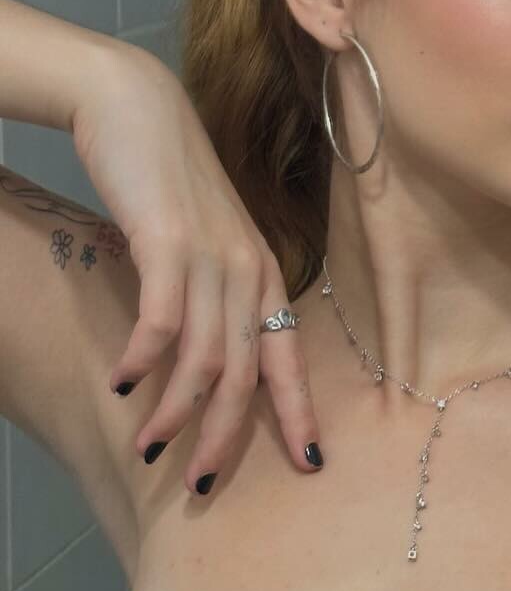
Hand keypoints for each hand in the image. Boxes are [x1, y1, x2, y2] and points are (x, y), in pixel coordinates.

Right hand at [71, 45, 323, 494]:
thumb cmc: (167, 179)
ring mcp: (212, 257)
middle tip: (203, 483)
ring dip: (176, 410)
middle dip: (229, 436)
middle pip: (249, 374)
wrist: (135, 106)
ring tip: (151, 446)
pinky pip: (162, 322)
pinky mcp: (167, 243)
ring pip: (206, 359)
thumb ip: (213, 293)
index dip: (298, 414)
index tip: (308, 465)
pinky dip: (144, 360)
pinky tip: (122, 385)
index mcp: (265, 275)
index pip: (289, 358)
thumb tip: (205, 356)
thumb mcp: (204, 242)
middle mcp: (249, 271)